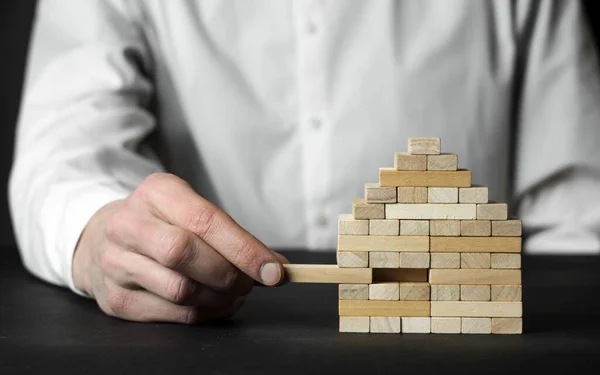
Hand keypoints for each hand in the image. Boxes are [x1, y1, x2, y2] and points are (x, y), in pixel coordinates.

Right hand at [72, 173, 287, 322]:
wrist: (103, 239)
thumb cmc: (162, 223)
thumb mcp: (190, 209)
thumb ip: (230, 234)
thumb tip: (274, 267)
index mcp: (156, 192)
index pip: (205, 221)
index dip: (244, 249)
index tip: (275, 270)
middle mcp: (128, 224)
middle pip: (186, 254)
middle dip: (230, 274)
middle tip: (251, 282)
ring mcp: (116, 263)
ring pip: (180, 290)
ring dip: (220, 298)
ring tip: (234, 293)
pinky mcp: (115, 299)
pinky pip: (171, 314)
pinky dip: (204, 313)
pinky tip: (214, 303)